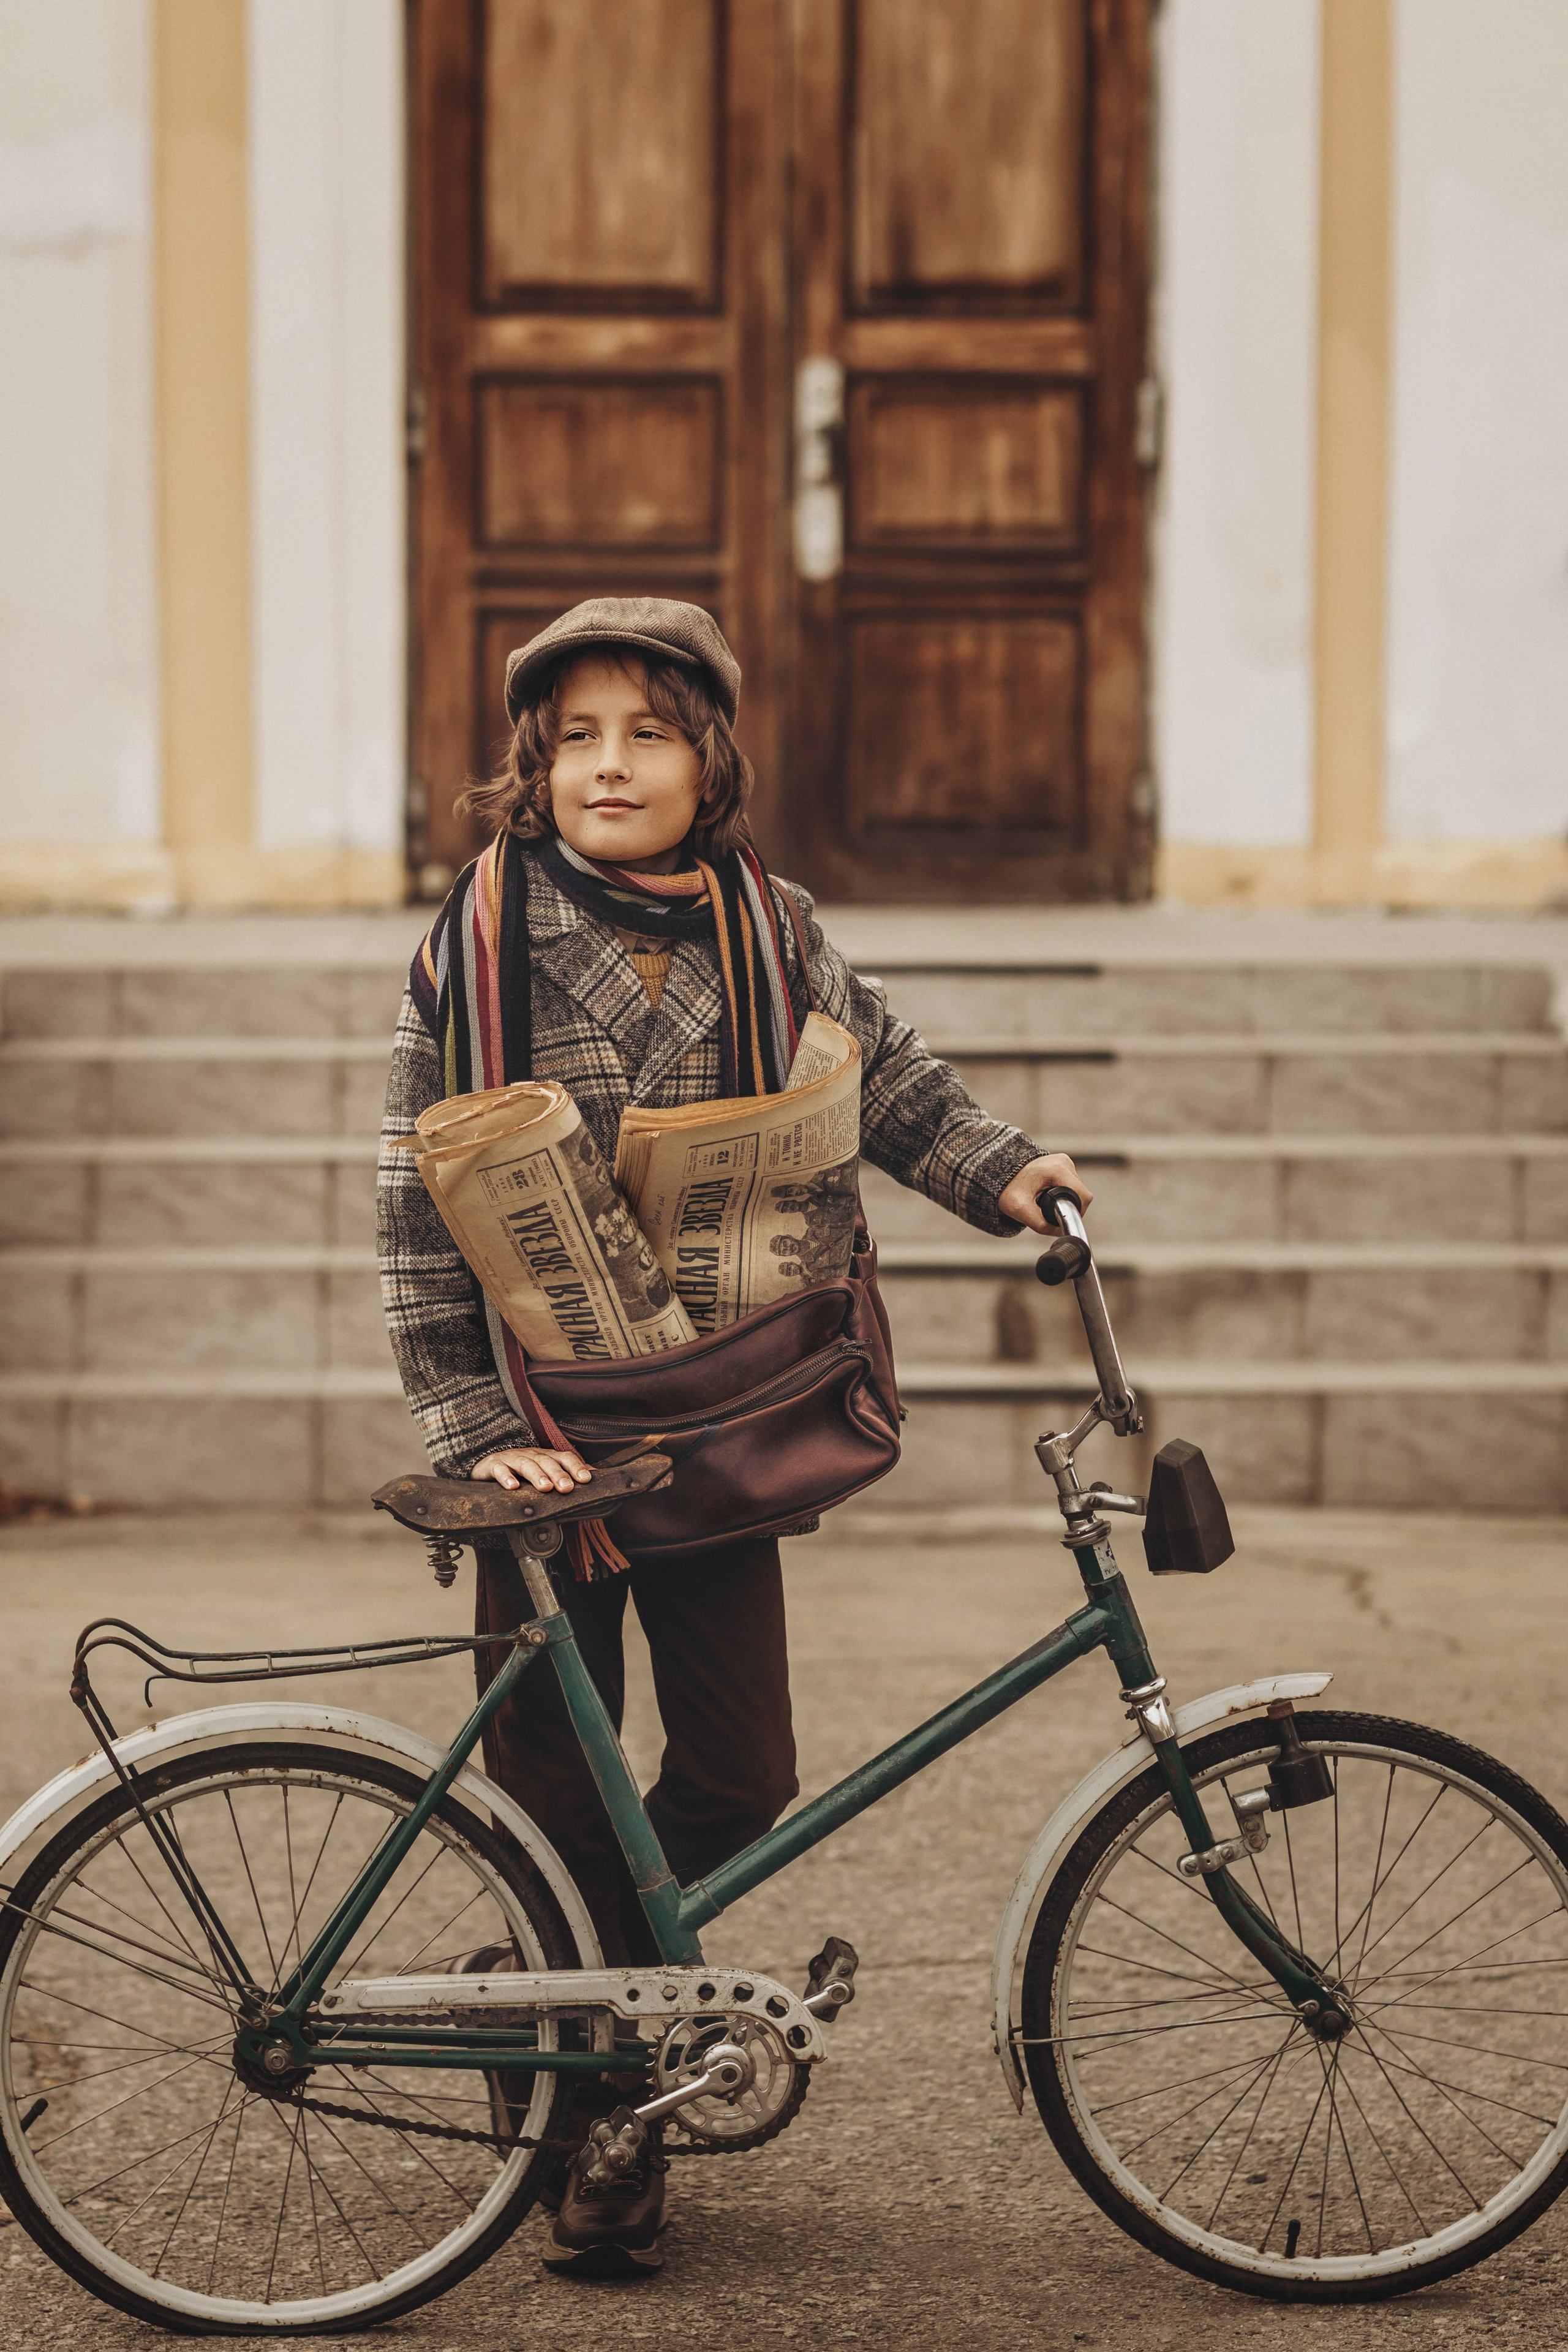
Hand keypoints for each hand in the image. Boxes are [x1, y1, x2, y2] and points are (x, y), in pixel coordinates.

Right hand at [471, 1447, 592, 1493]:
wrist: (487, 1464)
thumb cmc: (520, 1470)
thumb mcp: (543, 1471)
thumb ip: (566, 1474)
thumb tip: (593, 1476)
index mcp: (545, 1456)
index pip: (564, 1458)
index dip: (576, 1467)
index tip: (586, 1479)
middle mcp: (530, 1455)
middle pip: (546, 1461)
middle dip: (558, 1474)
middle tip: (567, 1488)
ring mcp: (511, 1458)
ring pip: (526, 1464)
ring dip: (537, 1475)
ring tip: (545, 1487)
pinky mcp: (493, 1465)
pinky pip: (499, 1470)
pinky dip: (506, 1477)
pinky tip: (513, 1487)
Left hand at [998, 1154, 1092, 1233]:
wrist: (997, 1173)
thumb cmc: (1006, 1188)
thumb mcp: (1020, 1210)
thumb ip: (1042, 1225)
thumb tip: (1059, 1232)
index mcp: (1057, 1169)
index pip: (1083, 1196)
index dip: (1077, 1212)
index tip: (1062, 1218)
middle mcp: (1063, 1162)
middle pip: (1081, 1193)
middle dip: (1069, 1206)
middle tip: (1049, 1211)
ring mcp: (1063, 1161)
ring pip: (1076, 1189)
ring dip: (1064, 1199)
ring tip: (1044, 1200)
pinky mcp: (1060, 1164)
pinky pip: (1069, 1183)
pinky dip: (1061, 1192)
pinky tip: (1046, 1193)